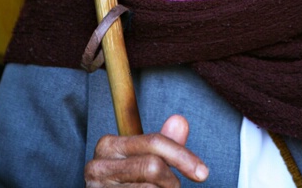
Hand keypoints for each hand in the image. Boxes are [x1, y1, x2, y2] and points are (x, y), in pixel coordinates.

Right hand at [84, 114, 208, 186]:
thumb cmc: (128, 184)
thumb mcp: (144, 160)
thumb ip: (163, 143)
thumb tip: (180, 120)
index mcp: (108, 145)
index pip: (154, 142)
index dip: (182, 156)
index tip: (203, 172)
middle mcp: (98, 166)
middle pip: (152, 166)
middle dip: (171, 181)